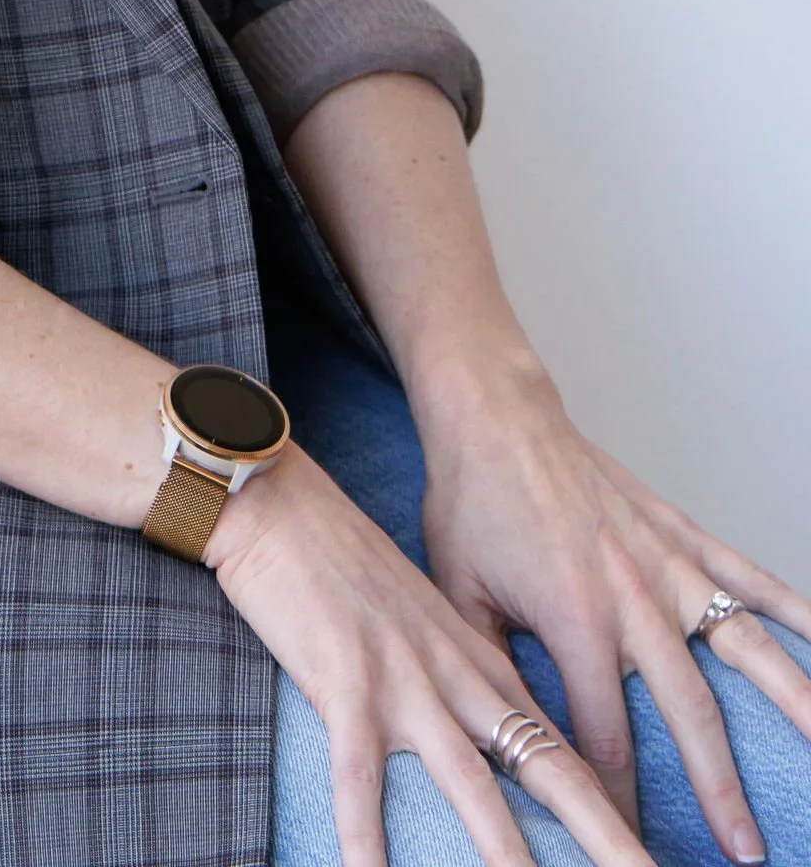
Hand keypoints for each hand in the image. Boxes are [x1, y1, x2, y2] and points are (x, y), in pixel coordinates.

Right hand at [210, 443, 648, 866]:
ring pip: (471, 782)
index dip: (611, 813)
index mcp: (480, 662)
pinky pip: (357, 775)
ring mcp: (404, 679)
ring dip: (506, 852)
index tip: (646, 860)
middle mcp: (458, 675)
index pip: (563, 751)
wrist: (280, 499)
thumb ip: (462, 675)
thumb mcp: (420, 617)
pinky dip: (365, 833)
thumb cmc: (341, 560)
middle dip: (606, 837)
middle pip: (548, 770)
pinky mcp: (343, 678)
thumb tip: (496, 735)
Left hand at [416, 354, 810, 859]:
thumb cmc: (471, 503)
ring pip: (745, 644)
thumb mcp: (460, 596)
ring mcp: (666, 562)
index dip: (620, 800)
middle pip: (690, 709)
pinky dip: (796, 606)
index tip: (632, 847)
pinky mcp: (680, 533)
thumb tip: (503, 744)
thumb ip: (490, 672)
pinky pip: (749, 575)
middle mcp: (633, 595)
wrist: (493, 414)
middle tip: (747, 849)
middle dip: (720, 786)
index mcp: (574, 619)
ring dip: (792, 703)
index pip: (605, 737)